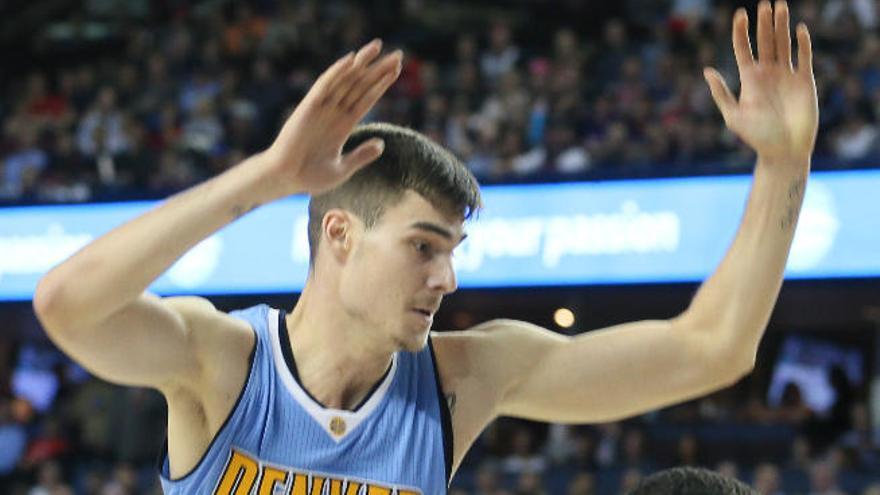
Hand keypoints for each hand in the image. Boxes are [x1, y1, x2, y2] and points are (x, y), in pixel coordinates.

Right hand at [265, 39, 401, 195]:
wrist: (285, 179)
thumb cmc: (310, 177)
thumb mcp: (342, 168)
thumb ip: (361, 155)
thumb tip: (382, 143)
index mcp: (344, 125)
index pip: (367, 99)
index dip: (382, 84)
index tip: (397, 70)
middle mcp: (334, 112)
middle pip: (361, 85)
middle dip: (379, 69)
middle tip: (399, 54)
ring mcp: (322, 108)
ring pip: (345, 80)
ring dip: (361, 63)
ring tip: (378, 47)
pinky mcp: (308, 108)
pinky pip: (324, 86)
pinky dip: (336, 72)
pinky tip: (351, 60)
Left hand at [704, 0, 817, 163]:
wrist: (784, 151)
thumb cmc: (757, 137)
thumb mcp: (734, 116)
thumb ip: (721, 93)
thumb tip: (707, 70)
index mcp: (749, 79)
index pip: (743, 49)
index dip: (740, 31)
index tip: (739, 14)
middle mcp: (767, 73)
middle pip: (765, 42)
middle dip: (765, 23)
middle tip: (765, 4)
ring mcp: (786, 76)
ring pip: (783, 44)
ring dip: (782, 26)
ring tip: (780, 7)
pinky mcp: (804, 81)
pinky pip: (803, 57)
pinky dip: (802, 44)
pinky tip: (799, 29)